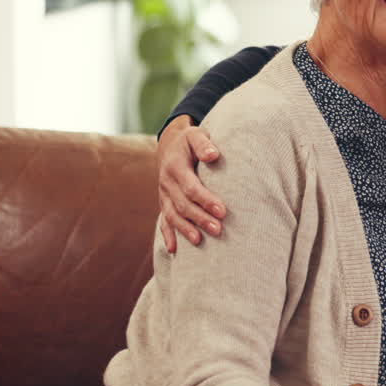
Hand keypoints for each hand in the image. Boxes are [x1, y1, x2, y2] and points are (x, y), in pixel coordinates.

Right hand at [157, 114, 225, 252]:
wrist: (170, 144)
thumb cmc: (189, 141)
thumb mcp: (195, 135)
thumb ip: (203, 144)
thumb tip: (213, 155)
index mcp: (175, 167)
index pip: (191, 187)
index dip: (206, 200)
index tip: (222, 211)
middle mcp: (167, 182)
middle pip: (182, 204)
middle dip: (200, 218)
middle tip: (218, 230)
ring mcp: (163, 194)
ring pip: (172, 215)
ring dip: (185, 229)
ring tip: (200, 242)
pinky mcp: (163, 202)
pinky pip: (163, 220)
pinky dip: (168, 235)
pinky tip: (174, 250)